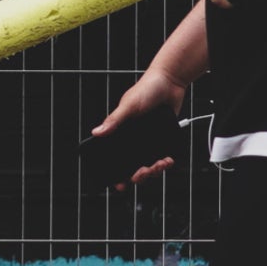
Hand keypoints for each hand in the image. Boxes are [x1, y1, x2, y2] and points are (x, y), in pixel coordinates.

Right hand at [94, 71, 186, 189]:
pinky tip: (168, 159)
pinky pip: (161, 157)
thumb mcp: (128, 105)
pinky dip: (165, 162)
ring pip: (148, 165)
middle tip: (143, 172)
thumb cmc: (146, 89)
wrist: (170, 82)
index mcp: (120, 132)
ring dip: (154, 170)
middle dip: (139, 175)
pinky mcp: (162, 139)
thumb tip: (97, 133)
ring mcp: (147, 141)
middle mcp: (132, 139)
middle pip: (132, 166)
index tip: (120, 183)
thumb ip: (114, 120)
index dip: (116, 174)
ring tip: (160, 164)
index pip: (114, 158)